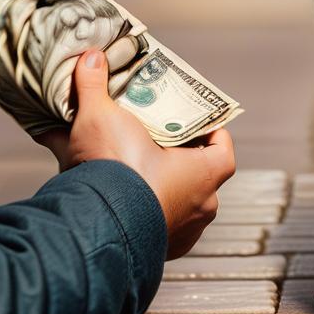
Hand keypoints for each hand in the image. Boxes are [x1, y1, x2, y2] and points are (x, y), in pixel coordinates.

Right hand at [35, 49, 235, 258]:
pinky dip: (133, 211)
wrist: (89, 232)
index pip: (223, 147)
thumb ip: (96, 85)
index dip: (211, 130)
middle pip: (197, 174)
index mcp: (206, 172)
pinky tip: (108, 198)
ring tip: (127, 167)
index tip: (195, 119)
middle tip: (153, 138)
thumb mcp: (101, 117)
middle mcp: (200, 207)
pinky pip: (148, 226)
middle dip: (175, 157)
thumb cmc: (114, 173)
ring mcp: (178, 235)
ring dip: (154, 186)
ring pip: (174, 202)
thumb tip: (90, 57)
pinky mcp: (151, 255)